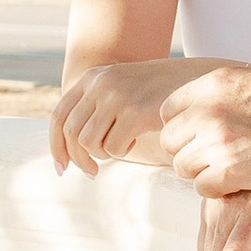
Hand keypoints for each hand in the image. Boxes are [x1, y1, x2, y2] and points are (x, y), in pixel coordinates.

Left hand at [49, 60, 179, 173]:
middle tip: (92, 173)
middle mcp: (99, 83)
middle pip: (71, 133)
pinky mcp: (134, 111)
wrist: (194, 79)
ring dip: (104, 154)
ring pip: (89, 143)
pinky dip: (124, 151)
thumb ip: (94, 107)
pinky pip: (114, 147)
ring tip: (122, 145)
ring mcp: (116, 95)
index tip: (62, 168)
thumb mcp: (119, 88)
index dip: (56, 146)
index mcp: (92, 77)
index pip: (59, 116)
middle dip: (79, 159)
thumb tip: (68, 147)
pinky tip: (137, 139)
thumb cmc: (156, 92)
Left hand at [160, 64, 250, 197]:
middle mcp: (209, 110)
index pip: (169, 111)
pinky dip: (219, 189)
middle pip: (171, 141)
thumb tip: (203, 110)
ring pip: (183, 167)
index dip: (184, 128)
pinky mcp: (229, 171)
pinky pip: (202, 187)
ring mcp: (217, 141)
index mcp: (214, 84)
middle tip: (218, 157)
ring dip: (204, 172)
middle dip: (189, 152)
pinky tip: (242, 181)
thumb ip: (224, 96)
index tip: (202, 137)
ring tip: (235, 168)